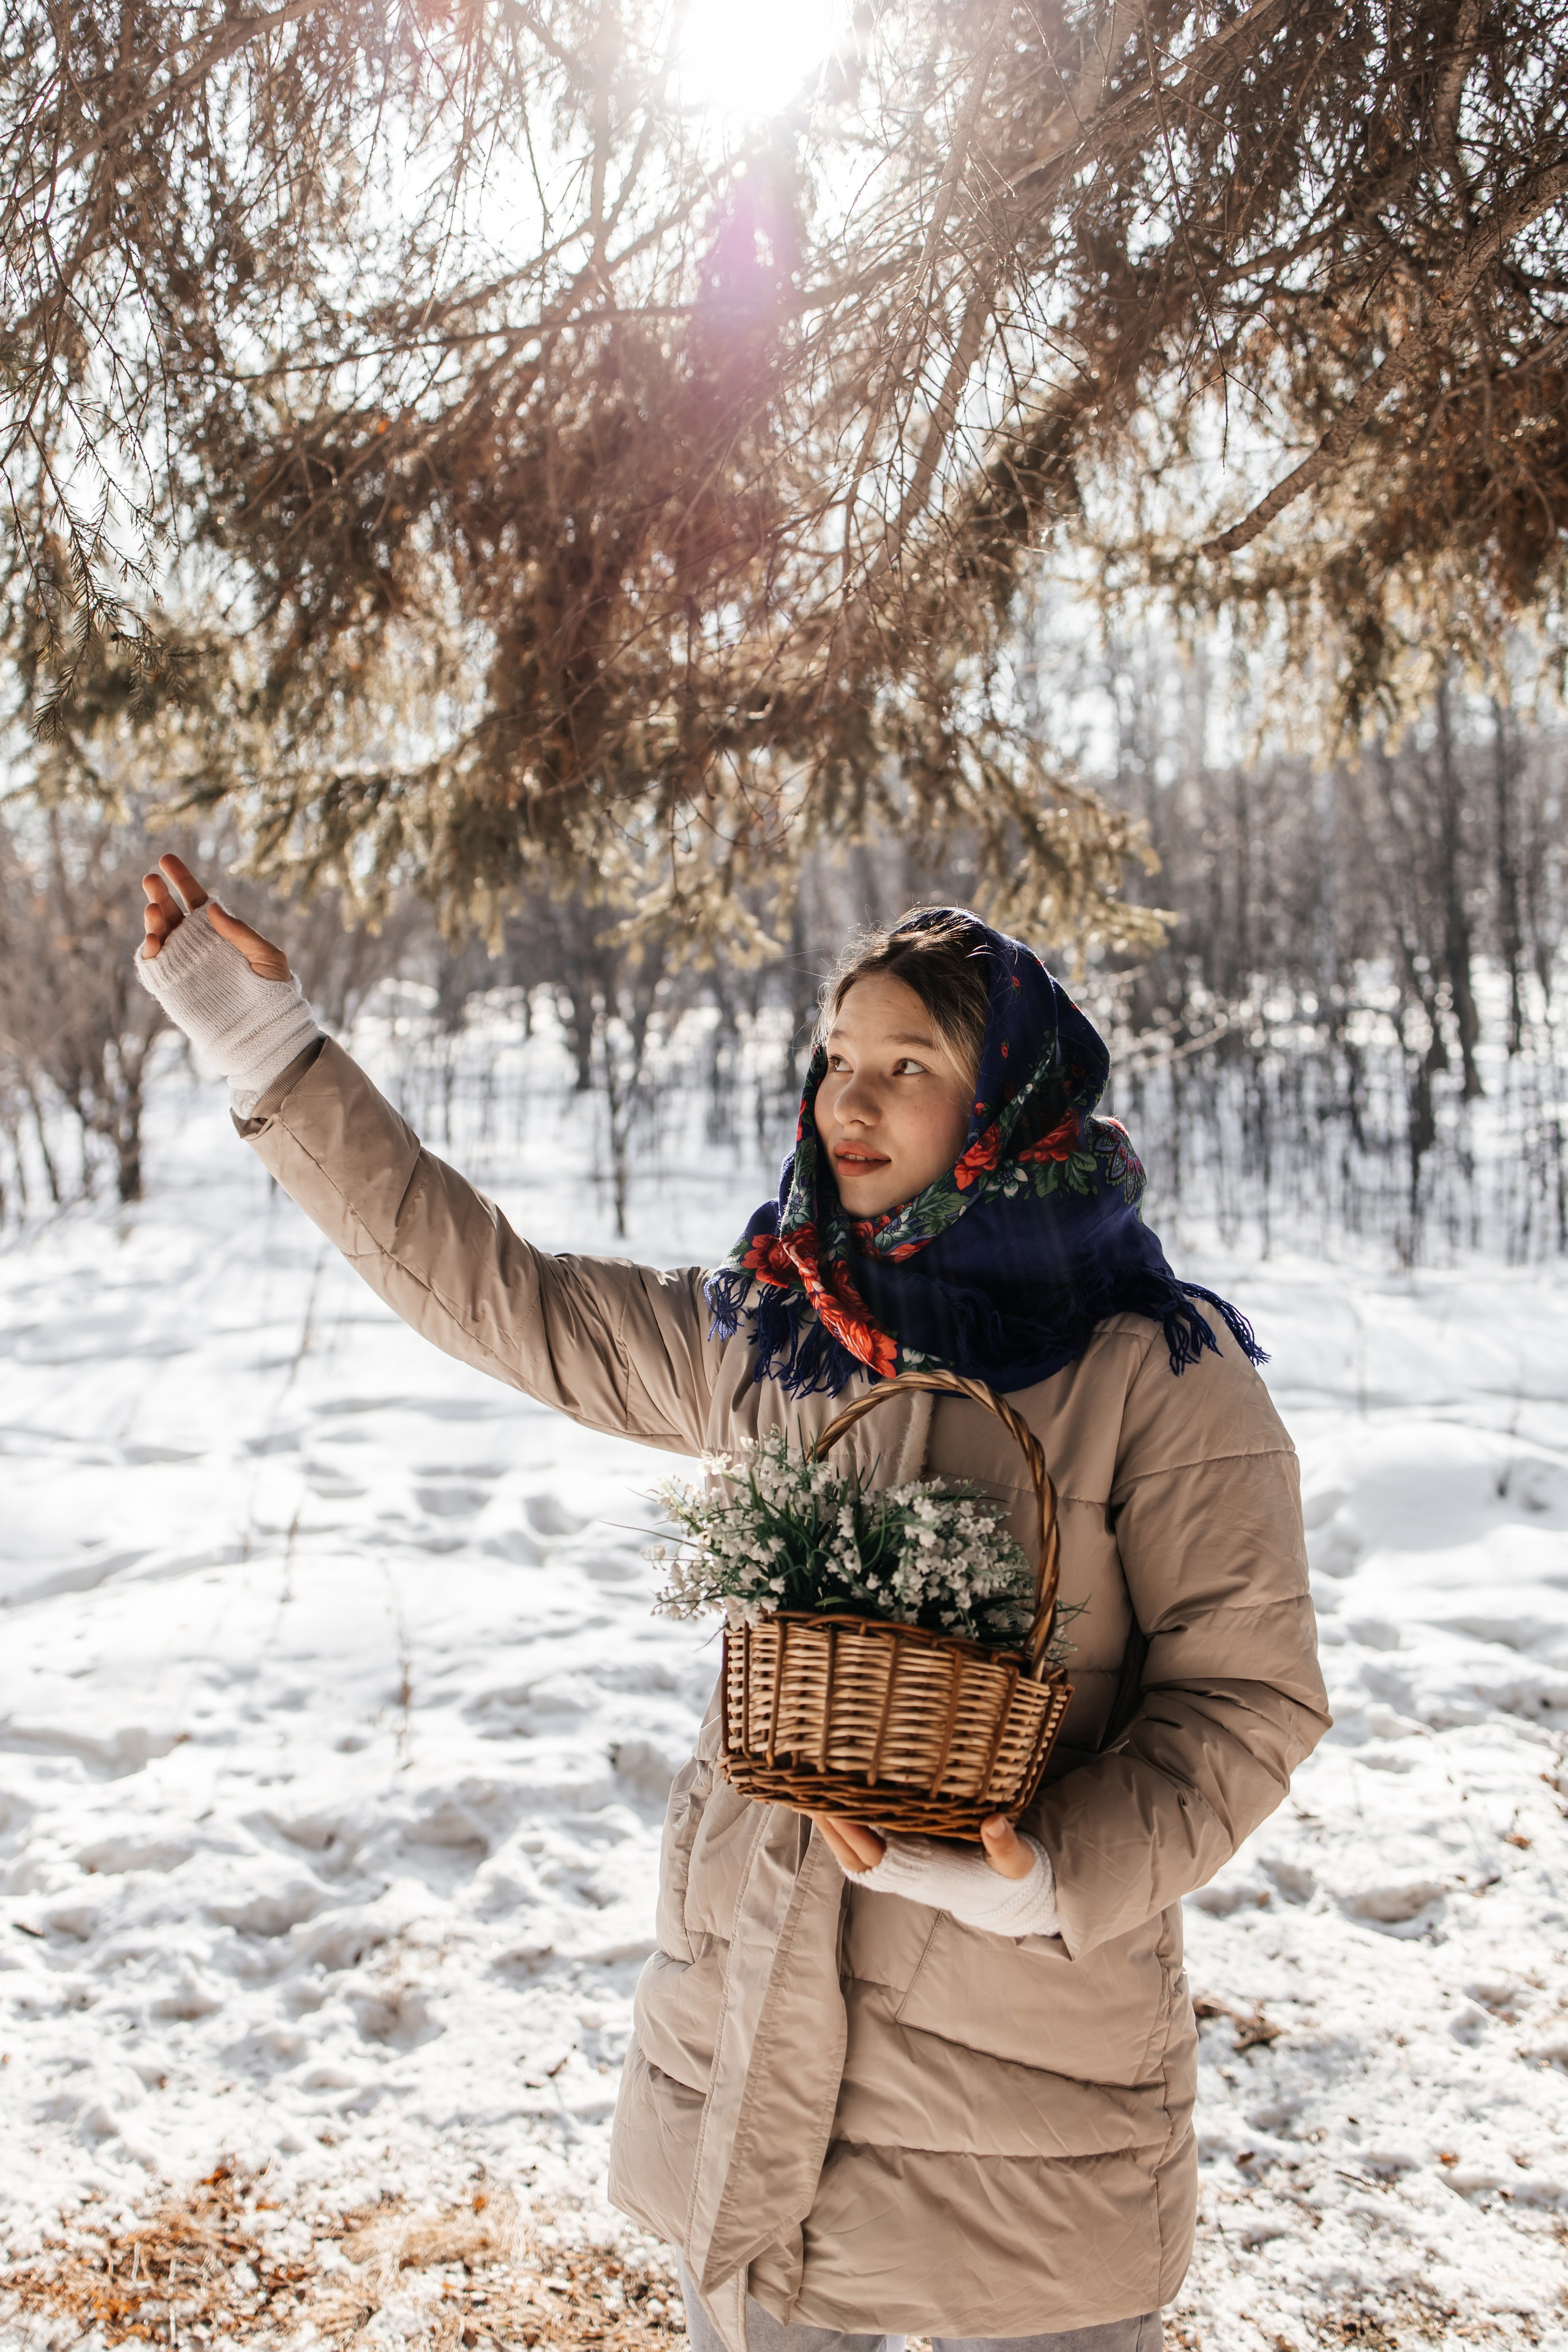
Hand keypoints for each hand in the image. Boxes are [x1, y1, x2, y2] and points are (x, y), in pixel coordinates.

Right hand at [140, 852, 291, 981]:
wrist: (264, 1030)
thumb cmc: (273, 991)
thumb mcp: (267, 956)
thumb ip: (241, 932)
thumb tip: (213, 906)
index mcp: (218, 932)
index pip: (195, 899)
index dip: (181, 879)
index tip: (167, 859)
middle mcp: (196, 945)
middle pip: (172, 913)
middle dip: (159, 894)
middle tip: (151, 879)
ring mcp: (182, 964)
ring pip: (160, 934)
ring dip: (153, 919)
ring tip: (153, 907)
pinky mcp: (171, 986)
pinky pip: (154, 965)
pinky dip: (150, 951)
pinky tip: (154, 939)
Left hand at [811, 1812, 1034, 1879]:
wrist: (1003, 1896)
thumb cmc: (1004, 1875)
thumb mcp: (1013, 1862)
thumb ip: (1005, 1845)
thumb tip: (994, 1823)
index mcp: (925, 1870)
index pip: (879, 1851)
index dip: (853, 1831)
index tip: (832, 1805)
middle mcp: (904, 1872)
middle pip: (852, 1850)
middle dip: (827, 1823)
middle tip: (802, 1790)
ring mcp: (897, 1868)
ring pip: (850, 1850)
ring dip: (827, 1825)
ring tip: (802, 1793)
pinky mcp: (897, 1861)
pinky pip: (858, 1846)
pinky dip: (839, 1828)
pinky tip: (826, 1806)